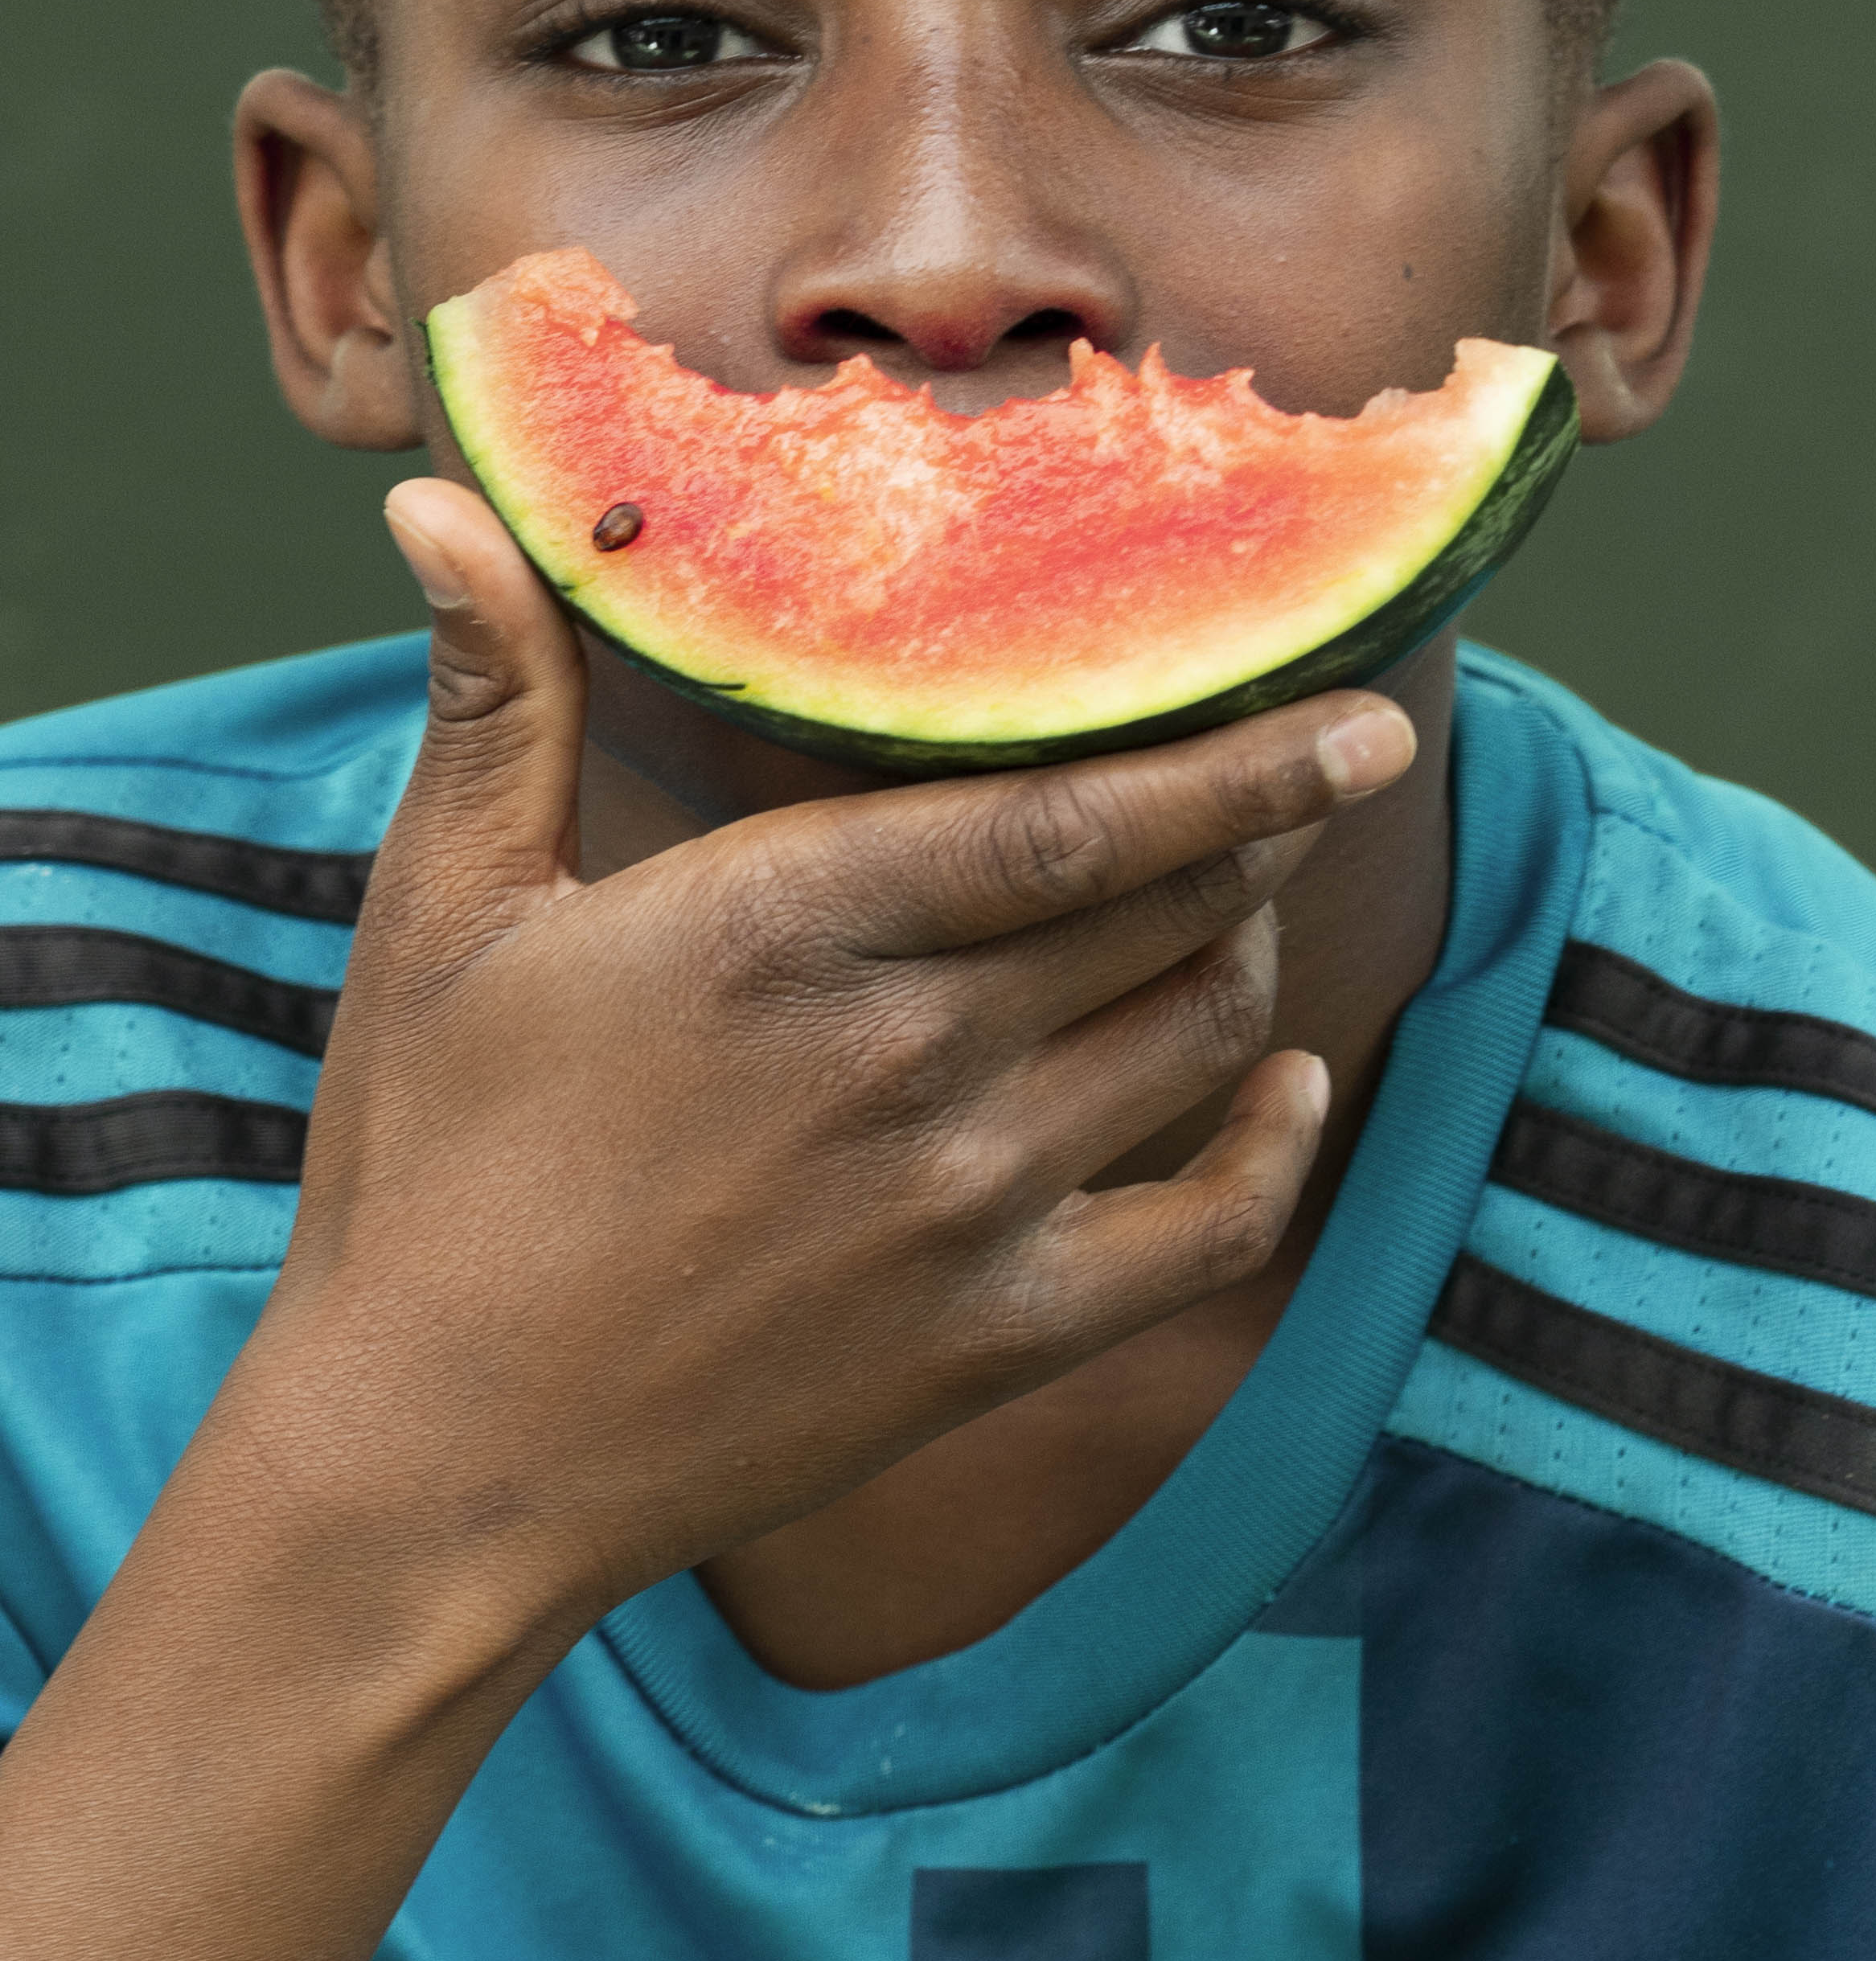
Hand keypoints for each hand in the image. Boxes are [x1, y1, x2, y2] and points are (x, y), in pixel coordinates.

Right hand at [0, 477, 1412, 1960]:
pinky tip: (1288, 1086)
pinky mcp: (994, 1342)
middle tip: (1313, 768)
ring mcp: (969, 1209)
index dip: (1239, 760)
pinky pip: (1208, 1237)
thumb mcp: (442, 908)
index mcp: (793, 925)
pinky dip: (1275, 1150)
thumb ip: (497, 692)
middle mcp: (914, 1056)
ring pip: (1197, 1041)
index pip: (1078, 816)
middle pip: (1168, 909)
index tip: (1358, 710)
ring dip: (1247, 954)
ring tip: (1246, 896)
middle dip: (1266, 829)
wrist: (433, 1464)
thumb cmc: (432, 1163)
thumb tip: (433, 496)